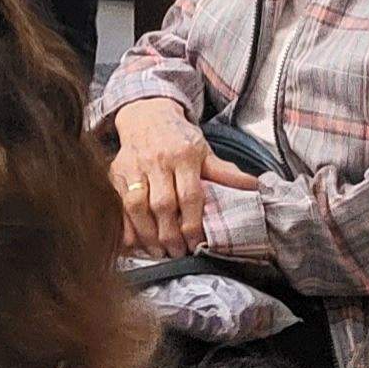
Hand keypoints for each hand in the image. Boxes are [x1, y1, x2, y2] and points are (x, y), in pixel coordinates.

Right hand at [109, 98, 253, 258]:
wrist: (146, 115)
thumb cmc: (178, 138)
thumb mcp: (204, 151)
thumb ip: (224, 172)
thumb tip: (253, 186)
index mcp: (184, 155)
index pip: (189, 195)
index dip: (192, 224)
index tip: (196, 243)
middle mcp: (157, 160)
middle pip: (163, 204)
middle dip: (170, 235)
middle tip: (178, 252)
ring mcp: (134, 166)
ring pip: (136, 206)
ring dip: (148, 234)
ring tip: (159, 252)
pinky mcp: (115, 172)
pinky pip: (117, 203)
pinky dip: (124, 225)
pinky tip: (133, 243)